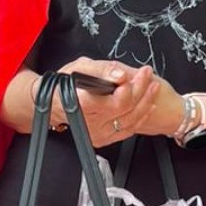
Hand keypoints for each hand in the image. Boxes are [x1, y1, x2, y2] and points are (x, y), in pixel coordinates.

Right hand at [55, 59, 177, 148]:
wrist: (52, 103)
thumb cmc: (64, 84)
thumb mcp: (79, 67)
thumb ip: (102, 70)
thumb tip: (120, 75)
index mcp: (83, 105)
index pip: (114, 102)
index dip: (130, 89)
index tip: (138, 74)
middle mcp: (90, 123)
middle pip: (125, 110)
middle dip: (141, 90)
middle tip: (147, 73)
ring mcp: (97, 133)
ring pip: (130, 121)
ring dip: (145, 103)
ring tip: (152, 86)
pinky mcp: (103, 138)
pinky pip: (127, 130)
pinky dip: (141, 117)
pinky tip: (148, 104)